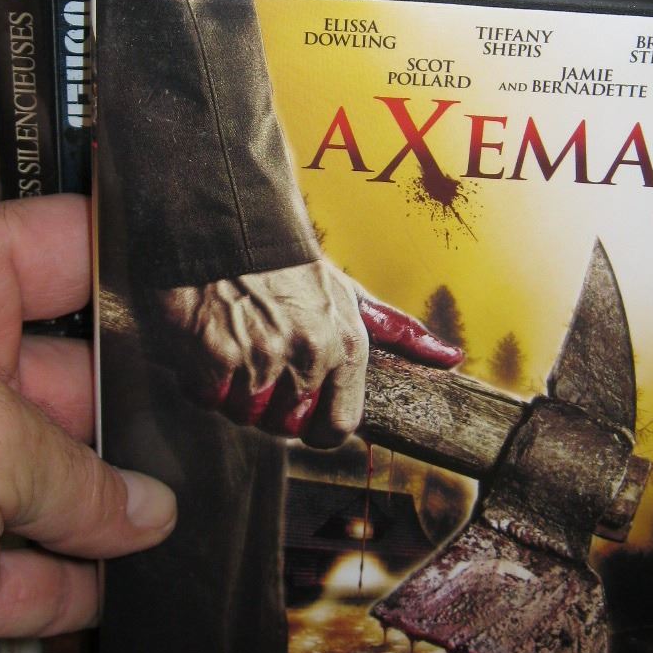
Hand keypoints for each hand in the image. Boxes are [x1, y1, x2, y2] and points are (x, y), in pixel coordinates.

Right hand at [150, 263, 462, 447]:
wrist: (231, 223)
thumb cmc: (290, 264)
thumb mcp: (351, 295)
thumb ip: (398, 333)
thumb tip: (450, 357)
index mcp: (345, 347)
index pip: (337, 429)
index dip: (316, 424)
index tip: (302, 410)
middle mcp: (306, 356)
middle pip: (285, 429)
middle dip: (271, 406)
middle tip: (261, 364)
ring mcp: (258, 359)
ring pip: (244, 414)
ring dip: (234, 391)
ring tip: (235, 345)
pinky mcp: (212, 357)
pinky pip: (206, 397)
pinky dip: (202, 378)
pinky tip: (209, 341)